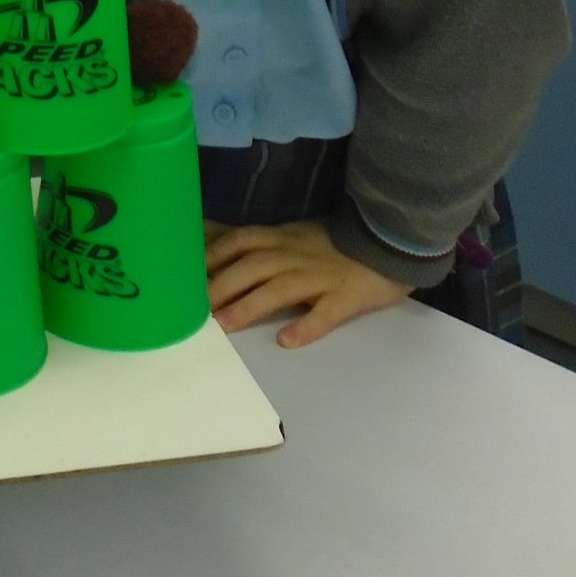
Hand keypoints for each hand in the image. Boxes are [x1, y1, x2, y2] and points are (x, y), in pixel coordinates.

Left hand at [204, 216, 412, 348]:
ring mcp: (321, 276)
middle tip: (193, 309)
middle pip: (252, 266)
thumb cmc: (339, 244)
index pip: (240, 241)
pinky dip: (306, 326)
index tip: (183, 274)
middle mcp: (296, 255)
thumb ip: (265, 244)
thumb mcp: (296, 235)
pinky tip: (287, 341)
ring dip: (249, 306)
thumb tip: (220, 253)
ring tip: (225, 326)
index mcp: (283, 239)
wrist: (392, 240)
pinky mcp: (347, 297)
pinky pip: (326, 312)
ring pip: (280, 288)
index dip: (211, 256)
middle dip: (220, 285)